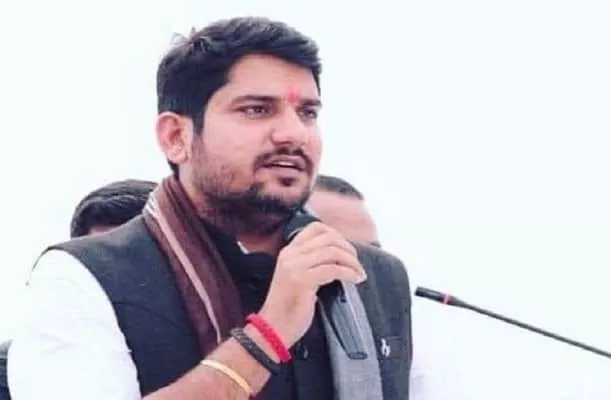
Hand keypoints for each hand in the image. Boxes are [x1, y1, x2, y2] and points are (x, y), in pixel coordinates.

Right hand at [257, 222, 366, 347]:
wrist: (273, 328)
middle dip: (348, 249)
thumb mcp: (297, 277)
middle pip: (328, 238)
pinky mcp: (302, 281)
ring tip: (358, 273)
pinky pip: (333, 269)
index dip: (336, 235)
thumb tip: (340, 256)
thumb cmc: (289, 307)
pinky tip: (355, 280)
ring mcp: (295, 267)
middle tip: (357, 264)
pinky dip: (348, 273)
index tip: (347, 250)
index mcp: (289, 251)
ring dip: (351, 262)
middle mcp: (290, 255)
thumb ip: (312, 263)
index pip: (315, 228)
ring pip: (332, 252)